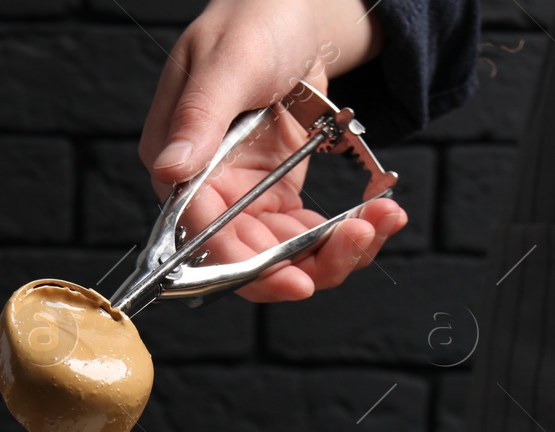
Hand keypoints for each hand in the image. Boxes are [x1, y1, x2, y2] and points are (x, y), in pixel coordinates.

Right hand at [139, 0, 408, 300]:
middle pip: (250, 259)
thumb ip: (200, 117)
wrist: (291, 11)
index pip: (204, 236)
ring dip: (339, 250)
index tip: (296, 281)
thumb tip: (170, 170)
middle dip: (310, 261)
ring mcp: (245, 200)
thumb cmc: (251, 22)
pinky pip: (311, 235)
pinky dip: (351, 230)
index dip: (246, 268)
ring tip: (384, 218)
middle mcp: (208, 194)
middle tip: (361, 236)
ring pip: (287, 256)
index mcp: (180, 166)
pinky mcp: (280, 198)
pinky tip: (383, 211)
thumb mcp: (228, 63)